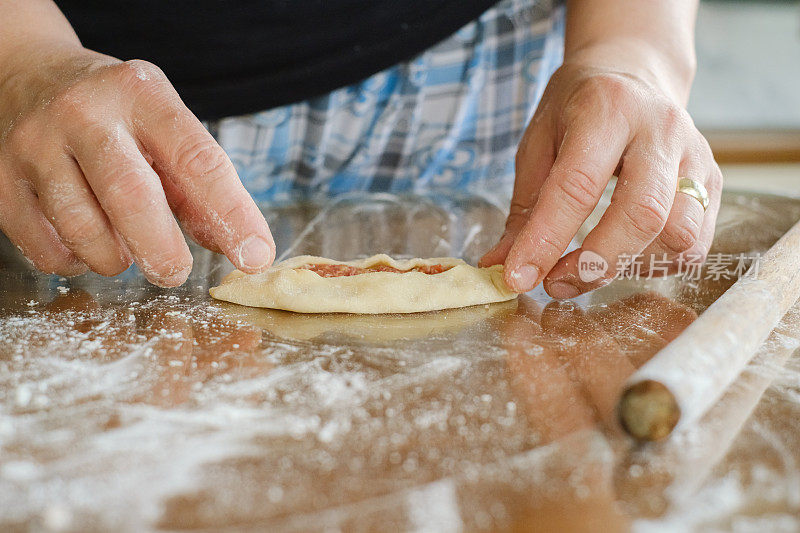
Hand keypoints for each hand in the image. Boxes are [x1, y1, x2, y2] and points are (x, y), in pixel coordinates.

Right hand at [0, 44, 274, 285]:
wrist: (27, 77)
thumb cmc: (118, 119)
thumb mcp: (166, 131)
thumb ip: (202, 191)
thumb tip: (242, 249)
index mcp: (144, 97)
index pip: (197, 159)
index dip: (232, 213)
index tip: (255, 255)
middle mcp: (86, 113)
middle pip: (131, 195)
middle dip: (162, 248)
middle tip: (175, 272)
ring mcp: (36, 143)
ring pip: (83, 229)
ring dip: (115, 257)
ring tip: (127, 248)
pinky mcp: (2, 177)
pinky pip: (45, 246)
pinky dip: (75, 261)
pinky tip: (86, 241)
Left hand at [480, 62, 721, 297]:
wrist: (635, 73)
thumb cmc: (579, 110)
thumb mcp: (538, 143)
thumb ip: (523, 208)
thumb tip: (501, 265)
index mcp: (607, 110)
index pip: (577, 186)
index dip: (547, 240)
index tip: (520, 276)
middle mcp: (660, 129)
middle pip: (641, 215)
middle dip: (595, 264)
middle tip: (556, 284)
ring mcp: (696, 155)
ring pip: (678, 235)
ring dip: (628, 266)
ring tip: (589, 267)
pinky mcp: (714, 181)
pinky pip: (695, 243)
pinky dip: (656, 264)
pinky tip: (623, 256)